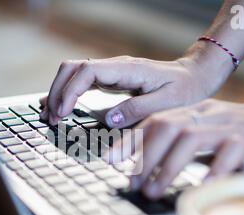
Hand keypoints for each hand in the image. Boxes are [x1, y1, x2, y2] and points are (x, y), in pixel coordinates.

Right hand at [40, 54, 226, 126]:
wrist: (194, 77)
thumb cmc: (184, 90)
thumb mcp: (167, 103)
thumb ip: (137, 109)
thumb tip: (108, 119)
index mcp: (126, 69)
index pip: (87, 72)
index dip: (71, 91)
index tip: (63, 113)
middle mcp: (114, 67)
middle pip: (72, 68)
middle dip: (58, 91)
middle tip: (51, 118)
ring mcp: (110, 72)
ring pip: (73, 73)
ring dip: (59, 92)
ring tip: (49, 116)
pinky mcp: (110, 80)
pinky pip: (82, 82)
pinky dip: (68, 94)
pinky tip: (60, 107)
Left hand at [108, 87, 243, 198]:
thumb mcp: (211, 133)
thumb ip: (182, 144)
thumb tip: (145, 166)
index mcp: (196, 112)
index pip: (156, 120)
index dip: (130, 140)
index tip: (110, 159)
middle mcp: (209, 116)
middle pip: (167, 127)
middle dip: (144, 156)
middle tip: (132, 182)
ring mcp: (230, 128)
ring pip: (190, 139)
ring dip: (166, 167)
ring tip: (153, 191)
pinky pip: (228, 156)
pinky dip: (211, 172)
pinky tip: (199, 190)